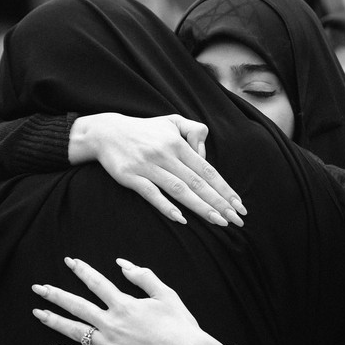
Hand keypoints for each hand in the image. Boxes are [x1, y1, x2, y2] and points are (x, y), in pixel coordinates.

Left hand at [32, 257, 226, 344]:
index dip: (81, 270)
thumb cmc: (180, 324)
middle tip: (37, 288)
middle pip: (77, 306)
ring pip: (75, 332)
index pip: (96, 283)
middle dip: (55, 295)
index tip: (68, 261)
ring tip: (38, 313)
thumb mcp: (166, 294)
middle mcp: (112, 324)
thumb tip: (121, 264)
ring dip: (54, 321)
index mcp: (124, 305)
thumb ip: (143, 276)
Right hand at [68, 113, 246, 226]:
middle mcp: (165, 155)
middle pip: (197, 182)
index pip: (207, 170)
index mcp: (178, 143)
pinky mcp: (131, 177)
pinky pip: (151, 193)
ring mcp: (148, 167)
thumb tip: (204, 153)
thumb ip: (194, 130)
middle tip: (236, 219)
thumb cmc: (144, 130)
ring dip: (200, 207)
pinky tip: (181, 218)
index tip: (238, 204)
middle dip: (219, 202)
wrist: (105, 132)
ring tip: (218, 222)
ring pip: (179, 190)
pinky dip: (166, 206)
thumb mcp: (171, 122)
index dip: (224, 188)